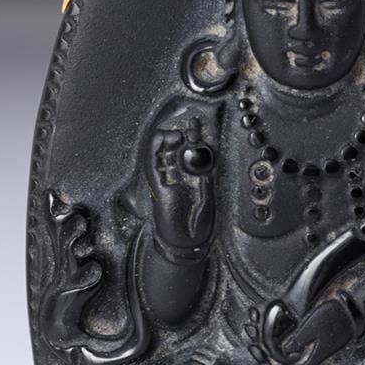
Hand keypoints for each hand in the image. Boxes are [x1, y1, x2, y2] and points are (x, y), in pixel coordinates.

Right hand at [143, 112, 215, 253]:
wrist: (186, 241)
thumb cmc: (199, 222)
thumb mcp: (209, 193)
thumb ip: (206, 174)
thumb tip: (207, 155)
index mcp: (195, 176)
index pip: (194, 151)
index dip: (196, 136)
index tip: (197, 122)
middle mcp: (182, 176)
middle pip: (179, 149)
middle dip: (183, 135)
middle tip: (186, 123)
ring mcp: (170, 180)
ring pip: (165, 155)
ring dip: (168, 141)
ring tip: (172, 131)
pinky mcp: (159, 186)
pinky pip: (155, 166)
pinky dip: (155, 152)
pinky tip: (158, 141)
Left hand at [254, 297, 355, 364]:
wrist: (353, 306)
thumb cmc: (334, 315)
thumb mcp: (312, 327)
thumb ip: (297, 341)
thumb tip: (283, 352)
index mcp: (316, 357)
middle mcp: (317, 356)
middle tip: (258, 356)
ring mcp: (319, 348)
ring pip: (295, 359)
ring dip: (278, 354)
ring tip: (262, 346)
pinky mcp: (320, 340)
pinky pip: (299, 349)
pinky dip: (286, 346)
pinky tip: (279, 337)